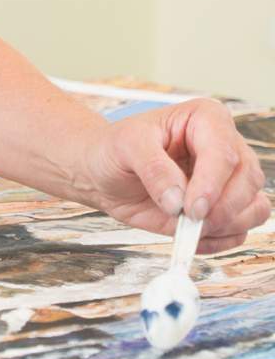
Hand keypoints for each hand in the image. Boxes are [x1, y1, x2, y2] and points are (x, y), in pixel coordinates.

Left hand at [84, 97, 269, 251]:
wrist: (104, 172)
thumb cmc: (115, 149)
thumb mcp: (125, 146)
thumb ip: (153, 169)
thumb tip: (177, 200)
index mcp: (206, 118)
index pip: (225, 152)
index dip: (212, 183)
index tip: (191, 207)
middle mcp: (225, 146)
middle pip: (248, 180)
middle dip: (221, 208)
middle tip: (188, 219)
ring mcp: (229, 180)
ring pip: (254, 208)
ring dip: (224, 224)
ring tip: (185, 225)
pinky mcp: (224, 208)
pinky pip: (240, 231)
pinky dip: (218, 240)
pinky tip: (189, 234)